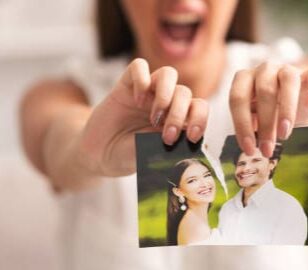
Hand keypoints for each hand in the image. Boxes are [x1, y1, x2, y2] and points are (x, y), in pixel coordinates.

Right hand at [78, 58, 208, 175]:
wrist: (99, 154)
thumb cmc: (128, 155)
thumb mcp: (149, 154)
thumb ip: (165, 142)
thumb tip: (183, 134)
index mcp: (177, 119)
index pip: (199, 108)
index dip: (200, 118)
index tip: (191, 136)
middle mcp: (165, 103)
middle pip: (184, 93)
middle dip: (179, 114)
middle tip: (167, 135)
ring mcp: (147, 92)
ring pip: (168, 74)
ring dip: (165, 94)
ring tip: (154, 116)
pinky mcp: (126, 85)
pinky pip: (139, 66)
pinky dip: (141, 79)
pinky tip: (136, 100)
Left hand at [229, 62, 307, 156]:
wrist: (293, 97)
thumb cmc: (268, 110)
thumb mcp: (255, 118)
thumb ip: (251, 125)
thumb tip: (250, 143)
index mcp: (244, 79)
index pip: (238, 98)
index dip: (242, 124)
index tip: (249, 148)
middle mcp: (265, 70)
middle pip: (265, 90)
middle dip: (265, 123)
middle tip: (267, 148)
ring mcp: (288, 68)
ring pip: (289, 79)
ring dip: (287, 109)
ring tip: (285, 134)